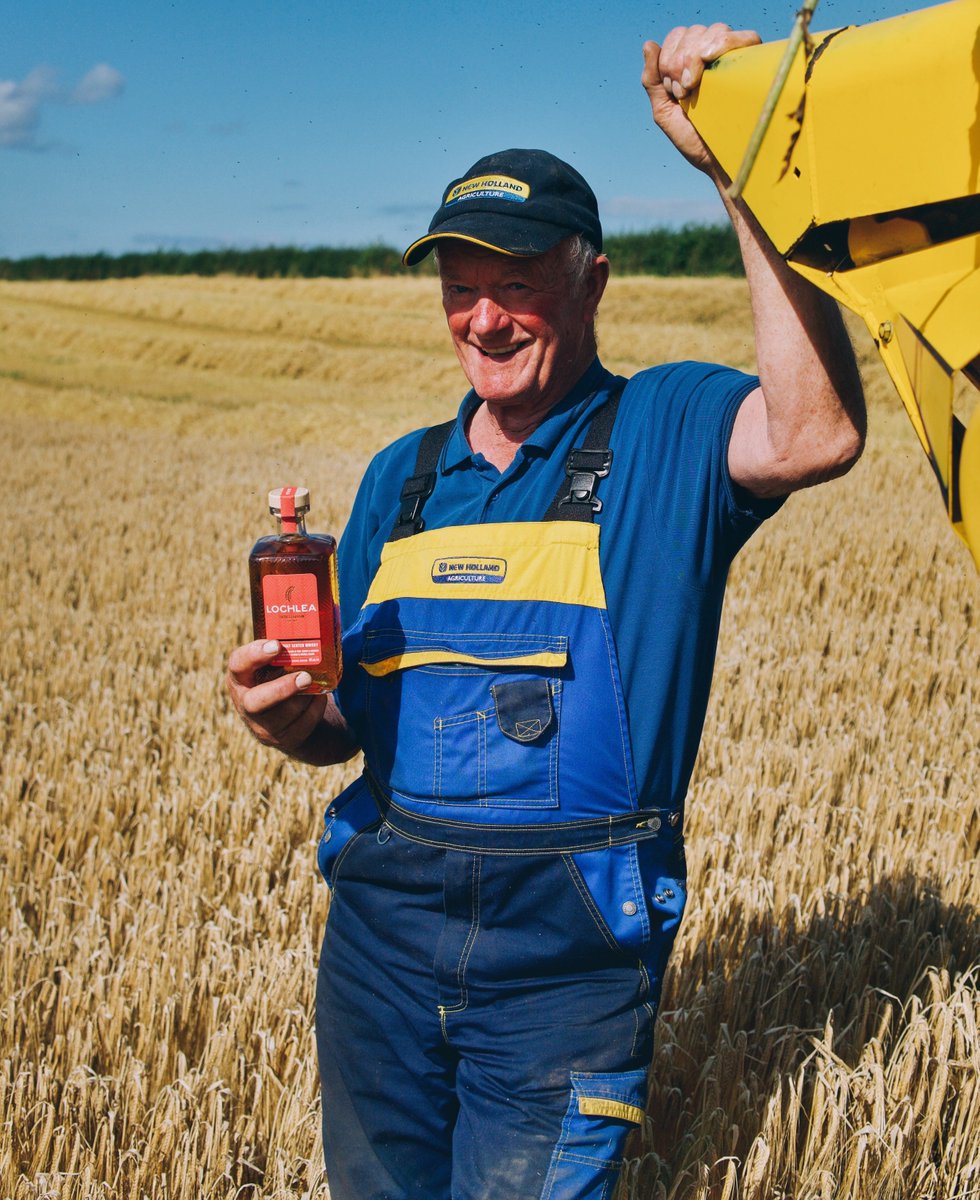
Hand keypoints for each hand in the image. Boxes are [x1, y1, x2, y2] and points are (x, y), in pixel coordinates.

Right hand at [227, 638, 329, 754]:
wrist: (289, 717)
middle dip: (282, 689)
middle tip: (305, 676)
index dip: (254, 655)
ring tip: (315, 683)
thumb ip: (285, 648)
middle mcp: (245, 703)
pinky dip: (315, 709)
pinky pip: (302, 726)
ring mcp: (262, 726)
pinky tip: (319, 697)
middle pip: (256, 702)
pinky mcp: (283, 739)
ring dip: (305, 697)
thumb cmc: (280, 678)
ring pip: (285, 714)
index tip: (277, 645)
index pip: (237, 664)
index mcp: (240, 677)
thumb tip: (319, 614)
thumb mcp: (274, 664)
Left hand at [642, 24, 760, 172]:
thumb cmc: (694, 140)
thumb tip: (648, 43)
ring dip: (697, 56)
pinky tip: (709, 60)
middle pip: (694, 31)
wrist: (719, 160)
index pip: (679, 35)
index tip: (674, 89)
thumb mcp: (664, 111)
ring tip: (695, 88)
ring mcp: (735, 59)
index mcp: (692, 63)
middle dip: (680, 60)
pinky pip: (744, 37)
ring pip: (715, 31)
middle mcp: (714, 56)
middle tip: (684, 92)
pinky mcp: (754, 64)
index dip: (670, 56)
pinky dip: (723, 43)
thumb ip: (652, 80)